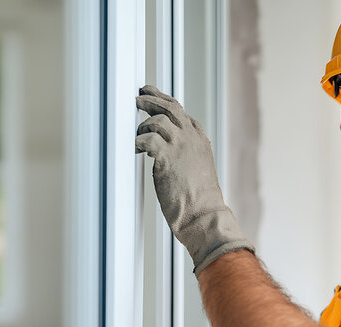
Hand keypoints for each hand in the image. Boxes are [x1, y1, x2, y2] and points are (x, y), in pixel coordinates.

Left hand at [135, 85, 253, 274]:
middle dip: (152, 98)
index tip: (153, 96)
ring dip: (143, 125)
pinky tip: (136, 149)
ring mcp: (181, 146)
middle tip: (138, 97)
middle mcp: (191, 138)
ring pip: (158, 119)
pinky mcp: (167, 157)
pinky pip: (147, 138)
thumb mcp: (196, 169)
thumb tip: (165, 153)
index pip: (181, 112)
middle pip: (170, 107)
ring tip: (136, 134)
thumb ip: (184, 156)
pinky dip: (138, 141)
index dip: (165, 102)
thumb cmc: (200, 201)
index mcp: (199, 140)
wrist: (204, 215)